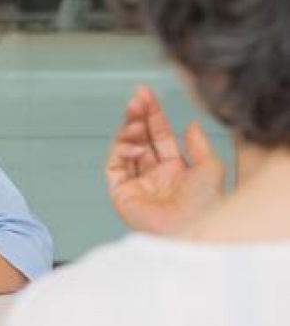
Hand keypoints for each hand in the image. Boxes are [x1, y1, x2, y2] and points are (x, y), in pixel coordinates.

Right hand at [105, 85, 225, 233]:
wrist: (192, 230)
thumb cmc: (205, 207)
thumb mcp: (211, 167)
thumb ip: (198, 144)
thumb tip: (191, 125)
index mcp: (175, 171)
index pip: (159, 137)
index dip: (153, 115)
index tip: (147, 94)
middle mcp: (154, 176)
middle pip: (140, 139)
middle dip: (137, 116)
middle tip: (136, 98)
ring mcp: (137, 184)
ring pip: (125, 148)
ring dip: (129, 129)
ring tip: (136, 116)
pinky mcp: (121, 193)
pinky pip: (114, 166)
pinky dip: (122, 151)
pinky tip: (136, 145)